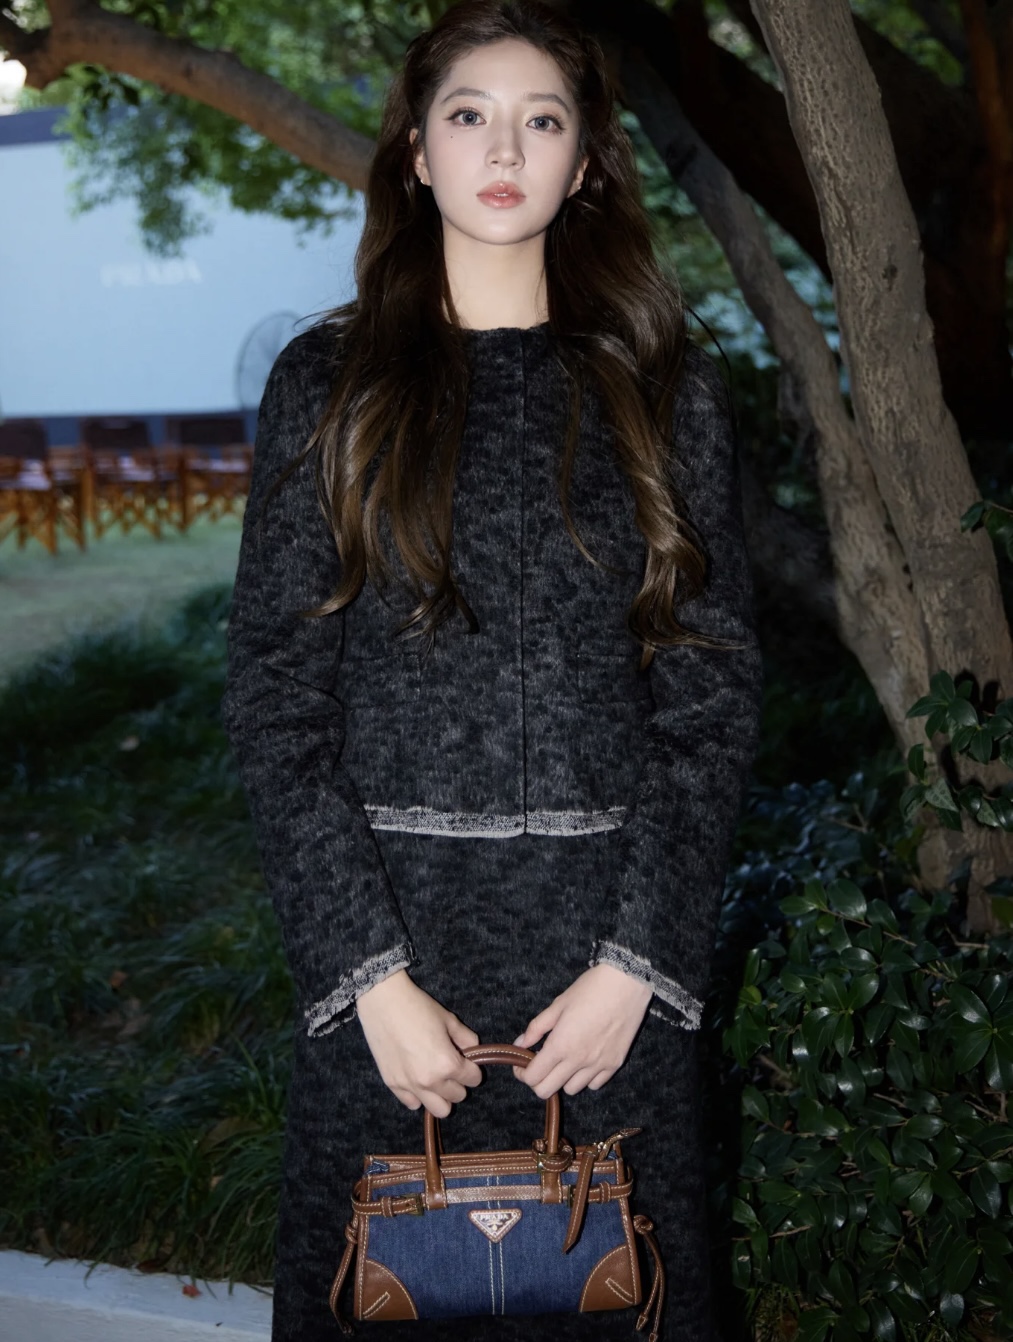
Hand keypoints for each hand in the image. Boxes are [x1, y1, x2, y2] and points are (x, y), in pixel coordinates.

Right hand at [356, 969, 482, 1116]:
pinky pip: (412, 1104)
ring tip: (436, 1078)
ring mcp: (409, 1086)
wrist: (383, 1002)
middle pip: (457, 1097)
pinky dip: (419, 1096)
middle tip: (451, 1067)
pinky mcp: (392, 1085)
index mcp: (447, 1063)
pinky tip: (417, 1079)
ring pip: (438, 1109)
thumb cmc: (418, 1007)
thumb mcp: (449, 1019)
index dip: (473, 1069)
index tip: (467, 1061)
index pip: (473, 1079)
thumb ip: (466, 1038)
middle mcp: (430, 1081)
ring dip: (441, 1095)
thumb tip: (472, 1050)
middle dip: (458, 1083)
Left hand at [511, 965, 652, 1098]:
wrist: (627, 982)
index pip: (533, 1077)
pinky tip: (584, 1061)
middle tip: (539, 1065)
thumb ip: (537, 1027)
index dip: (522, 1073)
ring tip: (564, 1061)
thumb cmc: (590, 989)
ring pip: (571, 1090)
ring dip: (562, 1079)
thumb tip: (520, 1043)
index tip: (521, 1064)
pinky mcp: (615, 1064)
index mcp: (560, 1045)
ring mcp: (598, 1065)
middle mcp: (578, 1061)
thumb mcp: (558, 1004)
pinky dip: (585, 1078)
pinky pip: (594, 1084)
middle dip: (537, 1081)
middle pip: (547, 1091)